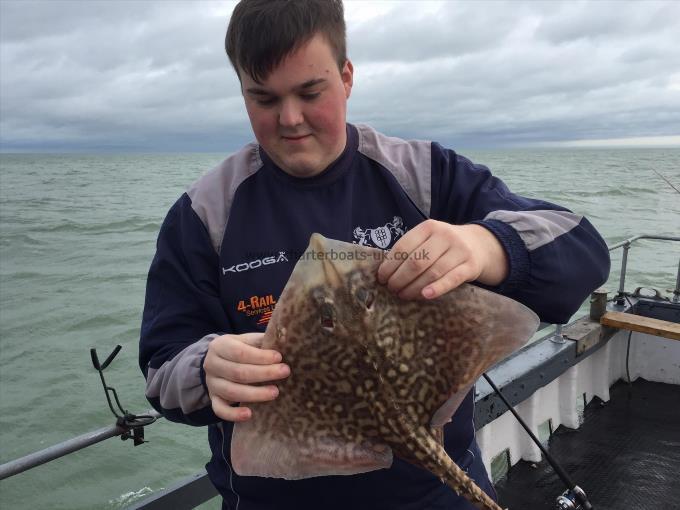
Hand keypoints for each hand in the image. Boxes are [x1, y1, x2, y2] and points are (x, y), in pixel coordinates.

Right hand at [203, 332, 289, 421]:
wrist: (216, 361)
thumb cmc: (238, 349)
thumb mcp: (246, 340)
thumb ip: (261, 340)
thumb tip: (284, 337)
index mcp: (220, 346)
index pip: (239, 352)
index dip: (260, 356)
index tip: (279, 357)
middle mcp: (212, 365)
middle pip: (238, 372)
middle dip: (263, 373)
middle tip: (284, 372)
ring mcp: (211, 384)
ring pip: (232, 391)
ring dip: (255, 394)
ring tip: (275, 392)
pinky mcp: (214, 399)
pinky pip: (220, 410)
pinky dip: (233, 414)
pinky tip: (249, 414)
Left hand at [377, 220, 507, 299]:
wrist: (479, 244)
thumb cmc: (444, 246)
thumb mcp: (428, 240)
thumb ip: (410, 250)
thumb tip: (384, 272)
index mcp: (428, 227)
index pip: (403, 247)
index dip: (389, 265)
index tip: (381, 278)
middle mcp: (444, 236)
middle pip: (416, 261)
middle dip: (400, 278)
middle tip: (392, 289)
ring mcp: (459, 250)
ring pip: (432, 272)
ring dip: (414, 287)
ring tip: (403, 295)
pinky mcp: (470, 266)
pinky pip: (452, 279)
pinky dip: (437, 288)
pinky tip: (425, 296)